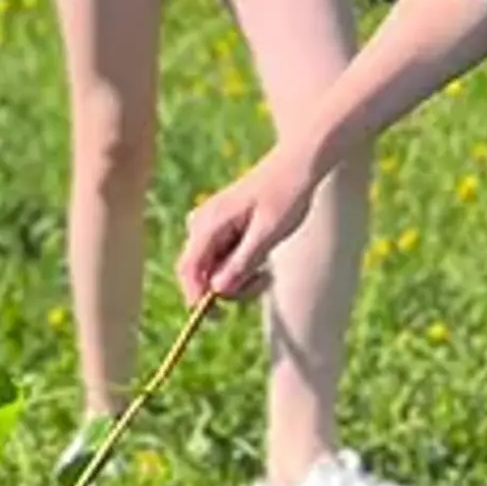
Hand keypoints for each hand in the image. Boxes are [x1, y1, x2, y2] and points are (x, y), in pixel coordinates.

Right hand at [179, 148, 321, 305]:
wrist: (296, 166)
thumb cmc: (285, 196)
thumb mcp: (268, 234)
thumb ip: (241, 263)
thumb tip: (217, 290)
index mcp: (208, 224)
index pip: (189, 270)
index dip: (196, 298)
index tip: (215, 319)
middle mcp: (201, 224)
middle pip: (201, 273)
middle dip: (228, 287)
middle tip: (263, 281)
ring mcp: (209, 225)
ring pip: (212, 268)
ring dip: (238, 277)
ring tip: (267, 268)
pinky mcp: (220, 227)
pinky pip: (221, 258)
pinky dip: (241, 265)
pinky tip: (262, 254)